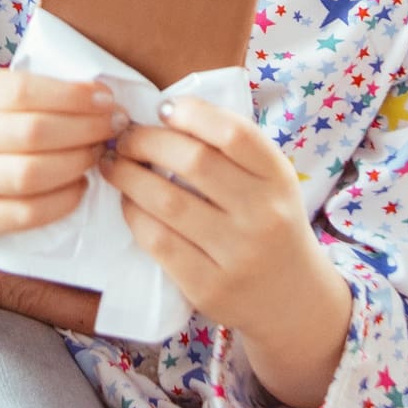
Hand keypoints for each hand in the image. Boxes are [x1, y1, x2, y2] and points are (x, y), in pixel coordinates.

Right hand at [0, 69, 116, 268]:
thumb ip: (30, 94)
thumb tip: (98, 98)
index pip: (26, 91)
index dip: (74, 96)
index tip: (106, 99)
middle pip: (35, 134)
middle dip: (86, 130)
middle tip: (111, 128)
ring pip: (32, 176)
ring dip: (78, 165)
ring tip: (96, 155)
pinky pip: (26, 215)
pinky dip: (62, 201)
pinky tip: (78, 187)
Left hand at [104, 96, 348, 407]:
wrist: (292, 298)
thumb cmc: (270, 226)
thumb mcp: (271, 183)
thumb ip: (234, 151)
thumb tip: (167, 112)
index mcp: (279, 179)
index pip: (234, 133)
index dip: (192, 113)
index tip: (164, 109)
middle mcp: (264, 214)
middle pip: (193, 161)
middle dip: (146, 141)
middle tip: (125, 138)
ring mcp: (237, 254)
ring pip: (167, 201)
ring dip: (128, 176)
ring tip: (114, 165)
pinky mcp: (209, 287)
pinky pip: (157, 241)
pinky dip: (134, 215)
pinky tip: (128, 203)